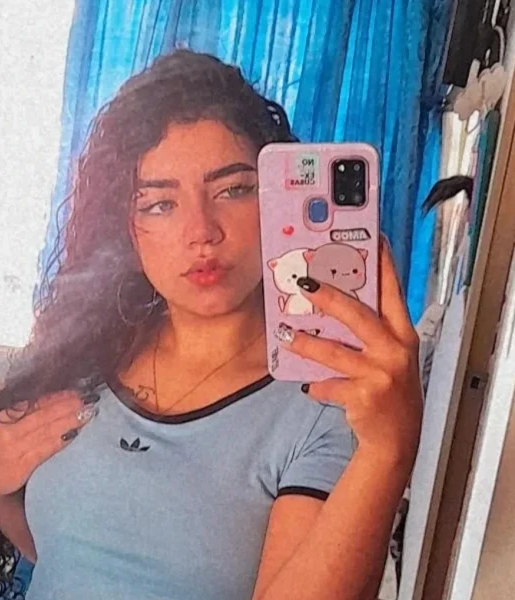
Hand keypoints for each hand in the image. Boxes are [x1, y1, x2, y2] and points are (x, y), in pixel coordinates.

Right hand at [0, 391, 97, 499]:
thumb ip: (26, 412)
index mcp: (3, 417)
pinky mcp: (21, 465)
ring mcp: (14, 449)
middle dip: (67, 406)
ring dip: (69, 421)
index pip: (34, 403)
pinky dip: (61, 440)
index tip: (74, 391)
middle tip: (88, 399)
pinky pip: (45, 449)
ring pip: (46, 431)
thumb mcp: (6, 426)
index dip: (56, 396)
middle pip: (42, 415)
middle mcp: (7, 431)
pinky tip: (74, 433)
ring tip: (87, 413)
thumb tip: (58, 397)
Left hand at [279, 241, 422, 466]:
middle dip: (329, 296)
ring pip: (334, 351)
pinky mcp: (364, 396)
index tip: (373, 237)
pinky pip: (328, 384)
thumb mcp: (389, 356)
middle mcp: (396, 350)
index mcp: (403, 334)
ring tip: (284, 334)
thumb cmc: (389, 389)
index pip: (393, 291)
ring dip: (305, 342)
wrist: (397, 438)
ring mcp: (381, 373)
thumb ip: (370, 331)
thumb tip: (330, 302)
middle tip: (303, 284)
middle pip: (358, 314)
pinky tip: (308, 386)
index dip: (383, 264)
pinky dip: (315, 385)